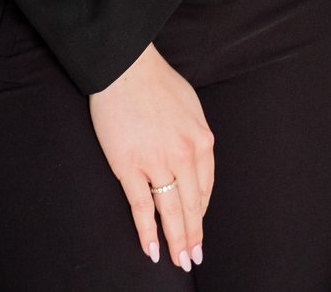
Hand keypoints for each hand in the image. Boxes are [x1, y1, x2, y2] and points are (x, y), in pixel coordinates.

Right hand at [88, 44, 213, 270]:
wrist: (126, 68)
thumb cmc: (157, 83)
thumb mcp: (191, 107)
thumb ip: (195, 136)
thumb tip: (195, 158)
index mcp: (202, 141)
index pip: (205, 188)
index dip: (201, 213)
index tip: (198, 229)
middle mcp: (185, 155)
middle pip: (192, 206)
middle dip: (193, 236)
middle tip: (194, 258)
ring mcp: (157, 162)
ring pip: (170, 211)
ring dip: (176, 240)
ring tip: (179, 261)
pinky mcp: (130, 166)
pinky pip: (141, 206)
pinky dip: (147, 231)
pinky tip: (151, 249)